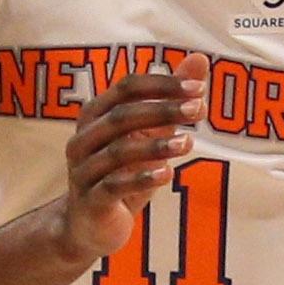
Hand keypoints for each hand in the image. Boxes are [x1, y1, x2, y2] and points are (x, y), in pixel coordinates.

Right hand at [58, 58, 203, 261]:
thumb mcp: (149, 135)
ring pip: (119, 151)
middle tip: (198, 109)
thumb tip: (200, 59)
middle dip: (163, 110)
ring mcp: (83, 171)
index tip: (198, 87)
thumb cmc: (121, 173)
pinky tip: (168, 174)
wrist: (90, 225)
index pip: (127, 88)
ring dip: (156, 145)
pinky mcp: (90, 201)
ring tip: (188, 143)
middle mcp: (83, 139)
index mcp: (95, 115)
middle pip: (122, 116)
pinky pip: (114, 186)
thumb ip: (171, 99)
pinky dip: (142, 179)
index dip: (162, 85)